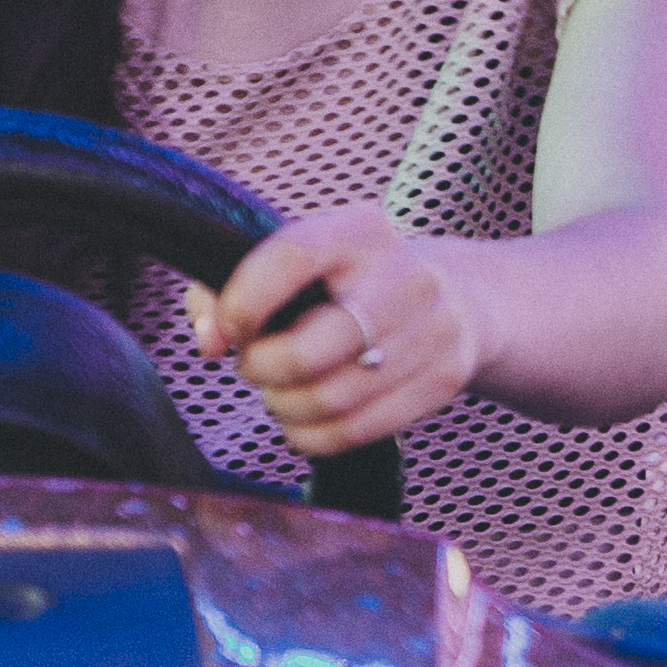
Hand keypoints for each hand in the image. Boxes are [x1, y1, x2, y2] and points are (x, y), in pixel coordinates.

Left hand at [196, 205, 481, 457]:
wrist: (457, 298)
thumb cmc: (348, 283)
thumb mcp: (299, 265)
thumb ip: (228, 290)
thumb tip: (209, 342)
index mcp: (361, 230)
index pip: (291, 258)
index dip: (243, 302)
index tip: (229, 327)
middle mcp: (406, 275)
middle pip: (309, 350)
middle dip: (261, 369)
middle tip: (254, 365)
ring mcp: (434, 329)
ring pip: (330, 400)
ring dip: (285, 406)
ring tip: (279, 393)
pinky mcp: (444, 379)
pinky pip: (358, 430)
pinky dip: (313, 436)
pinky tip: (302, 421)